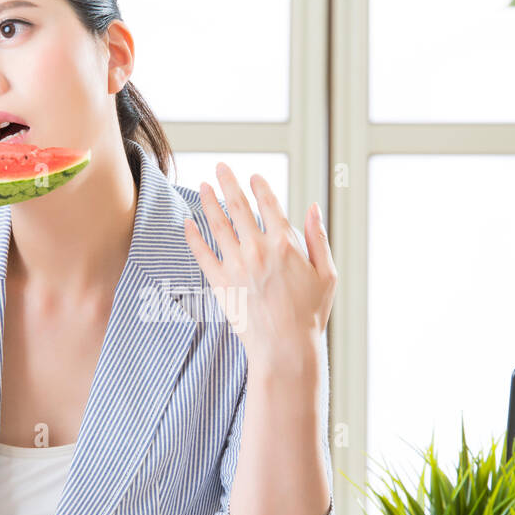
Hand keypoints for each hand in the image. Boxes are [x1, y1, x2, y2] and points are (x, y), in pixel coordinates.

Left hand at [182, 163, 336, 370]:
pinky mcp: (220, 283)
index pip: (269, 204)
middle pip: (239, 206)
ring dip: (209, 202)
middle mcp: (257, 249)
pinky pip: (202, 254)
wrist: (284, 348)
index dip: (259, 186)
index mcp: (285, 243)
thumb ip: (318, 237)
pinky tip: (187, 223)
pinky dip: (193, 236)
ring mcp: (236, 265)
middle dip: (229, 183)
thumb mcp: (327, 273)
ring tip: (204, 186)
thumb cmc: (309, 314)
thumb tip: (312, 206)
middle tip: (220, 167)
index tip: (253, 176)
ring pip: (217, 225)